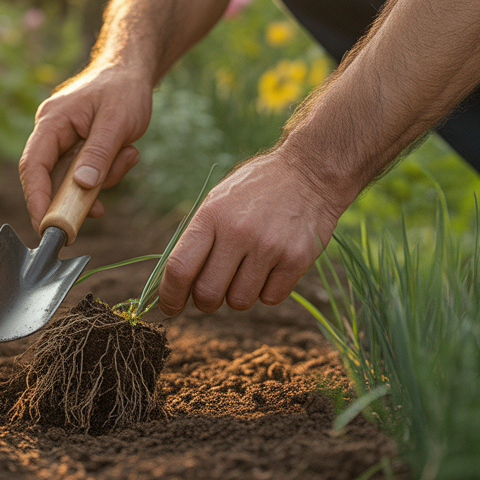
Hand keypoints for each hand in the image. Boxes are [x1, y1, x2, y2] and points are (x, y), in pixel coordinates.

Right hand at [20, 64, 152, 228]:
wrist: (132, 71)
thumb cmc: (123, 89)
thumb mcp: (117, 122)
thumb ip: (99, 154)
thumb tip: (82, 187)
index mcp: (52, 122)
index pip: (33, 166)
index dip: (36, 199)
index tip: (45, 226)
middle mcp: (52, 133)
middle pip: (51, 178)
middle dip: (76, 195)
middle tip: (98, 211)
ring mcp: (64, 142)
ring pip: (73, 179)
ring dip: (103, 178)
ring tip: (129, 154)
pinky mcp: (78, 149)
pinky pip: (86, 173)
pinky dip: (107, 173)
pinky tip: (127, 155)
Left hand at [157, 150, 347, 314]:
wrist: (310, 172)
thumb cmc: (255, 190)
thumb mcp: (218, 201)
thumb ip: (198, 239)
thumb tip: (176, 283)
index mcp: (212, 215)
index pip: (180, 268)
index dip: (169, 295)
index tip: (169, 308)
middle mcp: (239, 232)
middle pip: (208, 293)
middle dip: (205, 301)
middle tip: (211, 293)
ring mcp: (270, 247)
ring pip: (239, 301)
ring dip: (238, 294)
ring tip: (247, 268)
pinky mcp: (297, 260)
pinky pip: (270, 298)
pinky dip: (266, 290)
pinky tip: (271, 266)